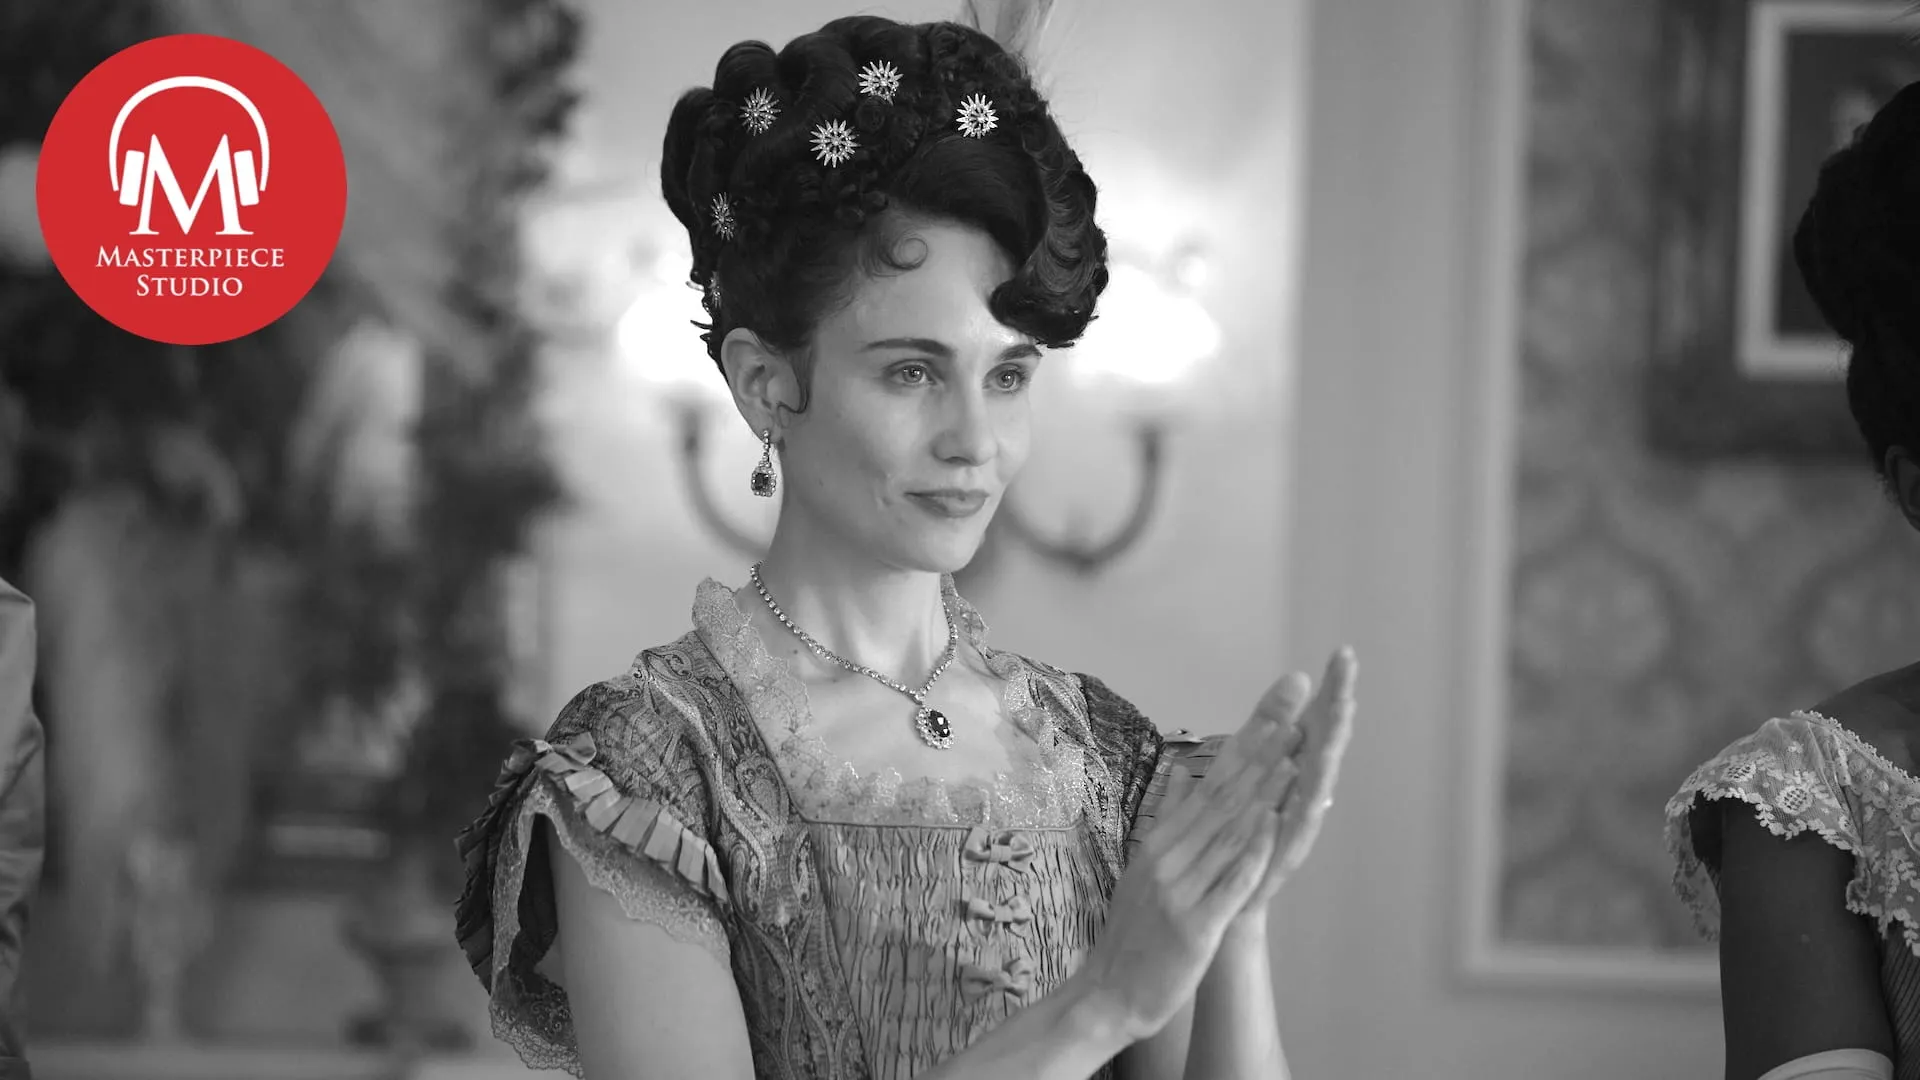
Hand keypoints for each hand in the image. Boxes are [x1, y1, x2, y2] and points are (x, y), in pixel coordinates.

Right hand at [1071, 685, 1303, 1041]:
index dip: (1248, 738)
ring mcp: (1182, 888)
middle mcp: (1170, 856)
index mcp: (1162, 841)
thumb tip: (1180, 772)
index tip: (1279, 702)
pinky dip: (1250, 851)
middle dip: (1263, 746)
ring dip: (1264, 789)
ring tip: (1295, 751)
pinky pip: (1228, 882)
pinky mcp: (1196, 924)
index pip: (1212, 779)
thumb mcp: (1145, 867)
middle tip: (1296, 703)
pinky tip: (1272, 824)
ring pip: (1229, 831)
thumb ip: (1168, 819)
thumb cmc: (1131, 934)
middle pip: (1224, 793)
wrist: (1107, 994)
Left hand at [1241, 647, 1357, 913]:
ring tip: (1341, 713)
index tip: (1343, 653)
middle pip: (1325, 743)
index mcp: (1289, 773)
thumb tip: (1278, 695)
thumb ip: (1258, 738)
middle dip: (1338, 706)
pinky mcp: (1283, 856)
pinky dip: (1303, 806)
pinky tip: (1312, 785)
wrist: (1222, 904)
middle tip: (1352, 671)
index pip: (1313, 723)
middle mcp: (1301, 795)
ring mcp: (1296, 825)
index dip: (1329, 690)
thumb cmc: (1237, 840)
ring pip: (1318, 780)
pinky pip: (1296, 829)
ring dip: (1329, 747)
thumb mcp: (1242, 778)